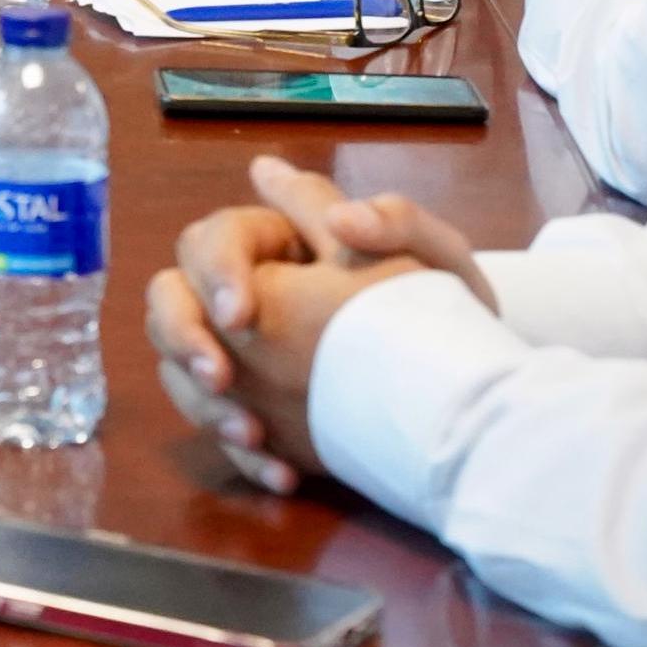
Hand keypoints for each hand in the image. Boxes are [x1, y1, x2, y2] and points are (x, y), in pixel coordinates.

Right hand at [145, 157, 489, 491]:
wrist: (474, 397)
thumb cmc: (449, 313)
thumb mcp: (429, 256)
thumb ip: (367, 210)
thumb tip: (272, 172)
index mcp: (277, 248)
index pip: (211, 240)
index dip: (215, 272)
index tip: (242, 316)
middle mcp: (248, 300)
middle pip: (172, 301)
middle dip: (183, 338)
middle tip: (221, 377)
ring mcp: (244, 360)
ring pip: (181, 371)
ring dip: (205, 406)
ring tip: (252, 436)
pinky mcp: (258, 414)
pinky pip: (223, 432)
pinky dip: (247, 458)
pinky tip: (282, 473)